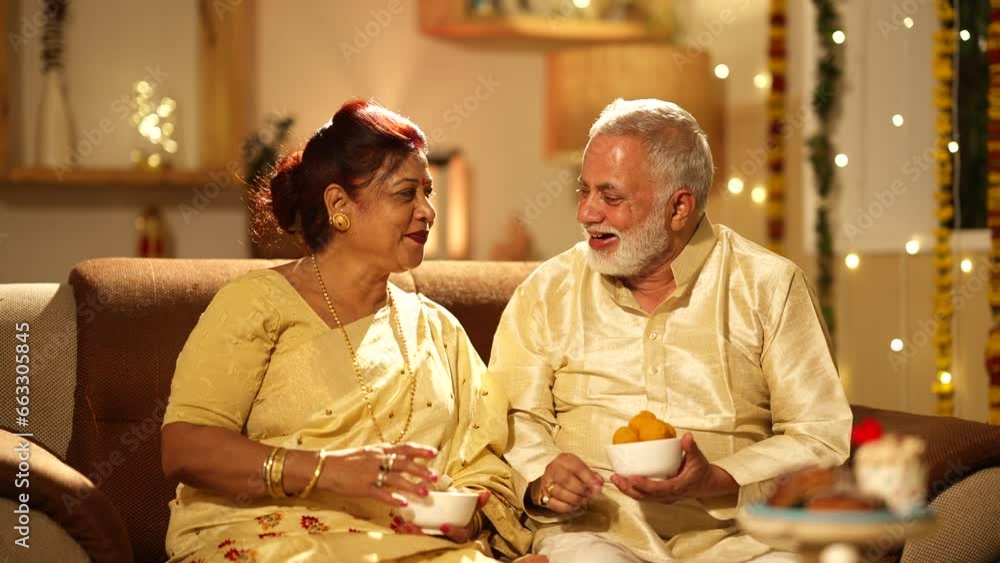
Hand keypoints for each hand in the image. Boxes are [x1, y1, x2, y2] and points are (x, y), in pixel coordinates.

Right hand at [319, 443, 437, 506]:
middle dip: (421, 470)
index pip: (404, 448)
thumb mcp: (368, 452)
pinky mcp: (363, 488)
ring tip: (426, 493)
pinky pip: (381, 494)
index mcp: (379, 450)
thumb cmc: (347, 460)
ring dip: (412, 486)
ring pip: (396, 479)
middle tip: (435, 476)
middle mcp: (377, 460)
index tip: (434, 453)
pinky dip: (393, 498)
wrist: (325, 467)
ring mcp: (370, 474)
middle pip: (404, 464)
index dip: (420, 450)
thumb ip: (384, 453)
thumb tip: (402, 455)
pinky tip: (404, 503)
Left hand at [391, 489, 490, 542]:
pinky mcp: (425, 536)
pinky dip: (406, 531)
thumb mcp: (472, 507)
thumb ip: (478, 501)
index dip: (451, 532)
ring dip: (411, 533)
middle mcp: (447, 539)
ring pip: (422, 539)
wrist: (458, 520)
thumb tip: (486, 493)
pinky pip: (415, 536)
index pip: (457, 535)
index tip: (444, 526)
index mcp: (461, 533)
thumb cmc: (464, 513)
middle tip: (412, 528)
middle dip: (422, 535)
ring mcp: (435, 538)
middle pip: (435, 540)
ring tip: (402, 525)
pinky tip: (397, 524)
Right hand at [531, 453, 603, 513]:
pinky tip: (575, 506)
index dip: (588, 479)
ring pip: (560, 493)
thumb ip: (591, 475)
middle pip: (566, 480)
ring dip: (575, 499)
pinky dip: (567, 507)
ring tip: (584, 500)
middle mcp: (552, 469)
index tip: (597, 488)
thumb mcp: (581, 468)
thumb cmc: (571, 472)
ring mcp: (546, 482)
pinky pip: (554, 504)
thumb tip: (599, 483)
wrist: (553, 476)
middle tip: (590, 495)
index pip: (577, 468)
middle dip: (581, 490)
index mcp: (563, 459)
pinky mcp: (544, 495)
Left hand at [610, 433, 737, 503]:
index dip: (644, 485)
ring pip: (642, 497)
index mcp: (677, 488)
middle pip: (645, 496)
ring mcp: (664, 498)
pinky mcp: (661, 496)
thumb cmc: (702, 471)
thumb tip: (687, 436)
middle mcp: (668, 496)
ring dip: (627, 490)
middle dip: (628, 488)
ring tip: (615, 478)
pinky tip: (623, 481)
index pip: (658, 489)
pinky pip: (644, 496)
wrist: (708, 484)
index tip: (631, 478)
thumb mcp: (698, 458)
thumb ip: (691, 448)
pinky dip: (632, 490)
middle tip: (615, 477)